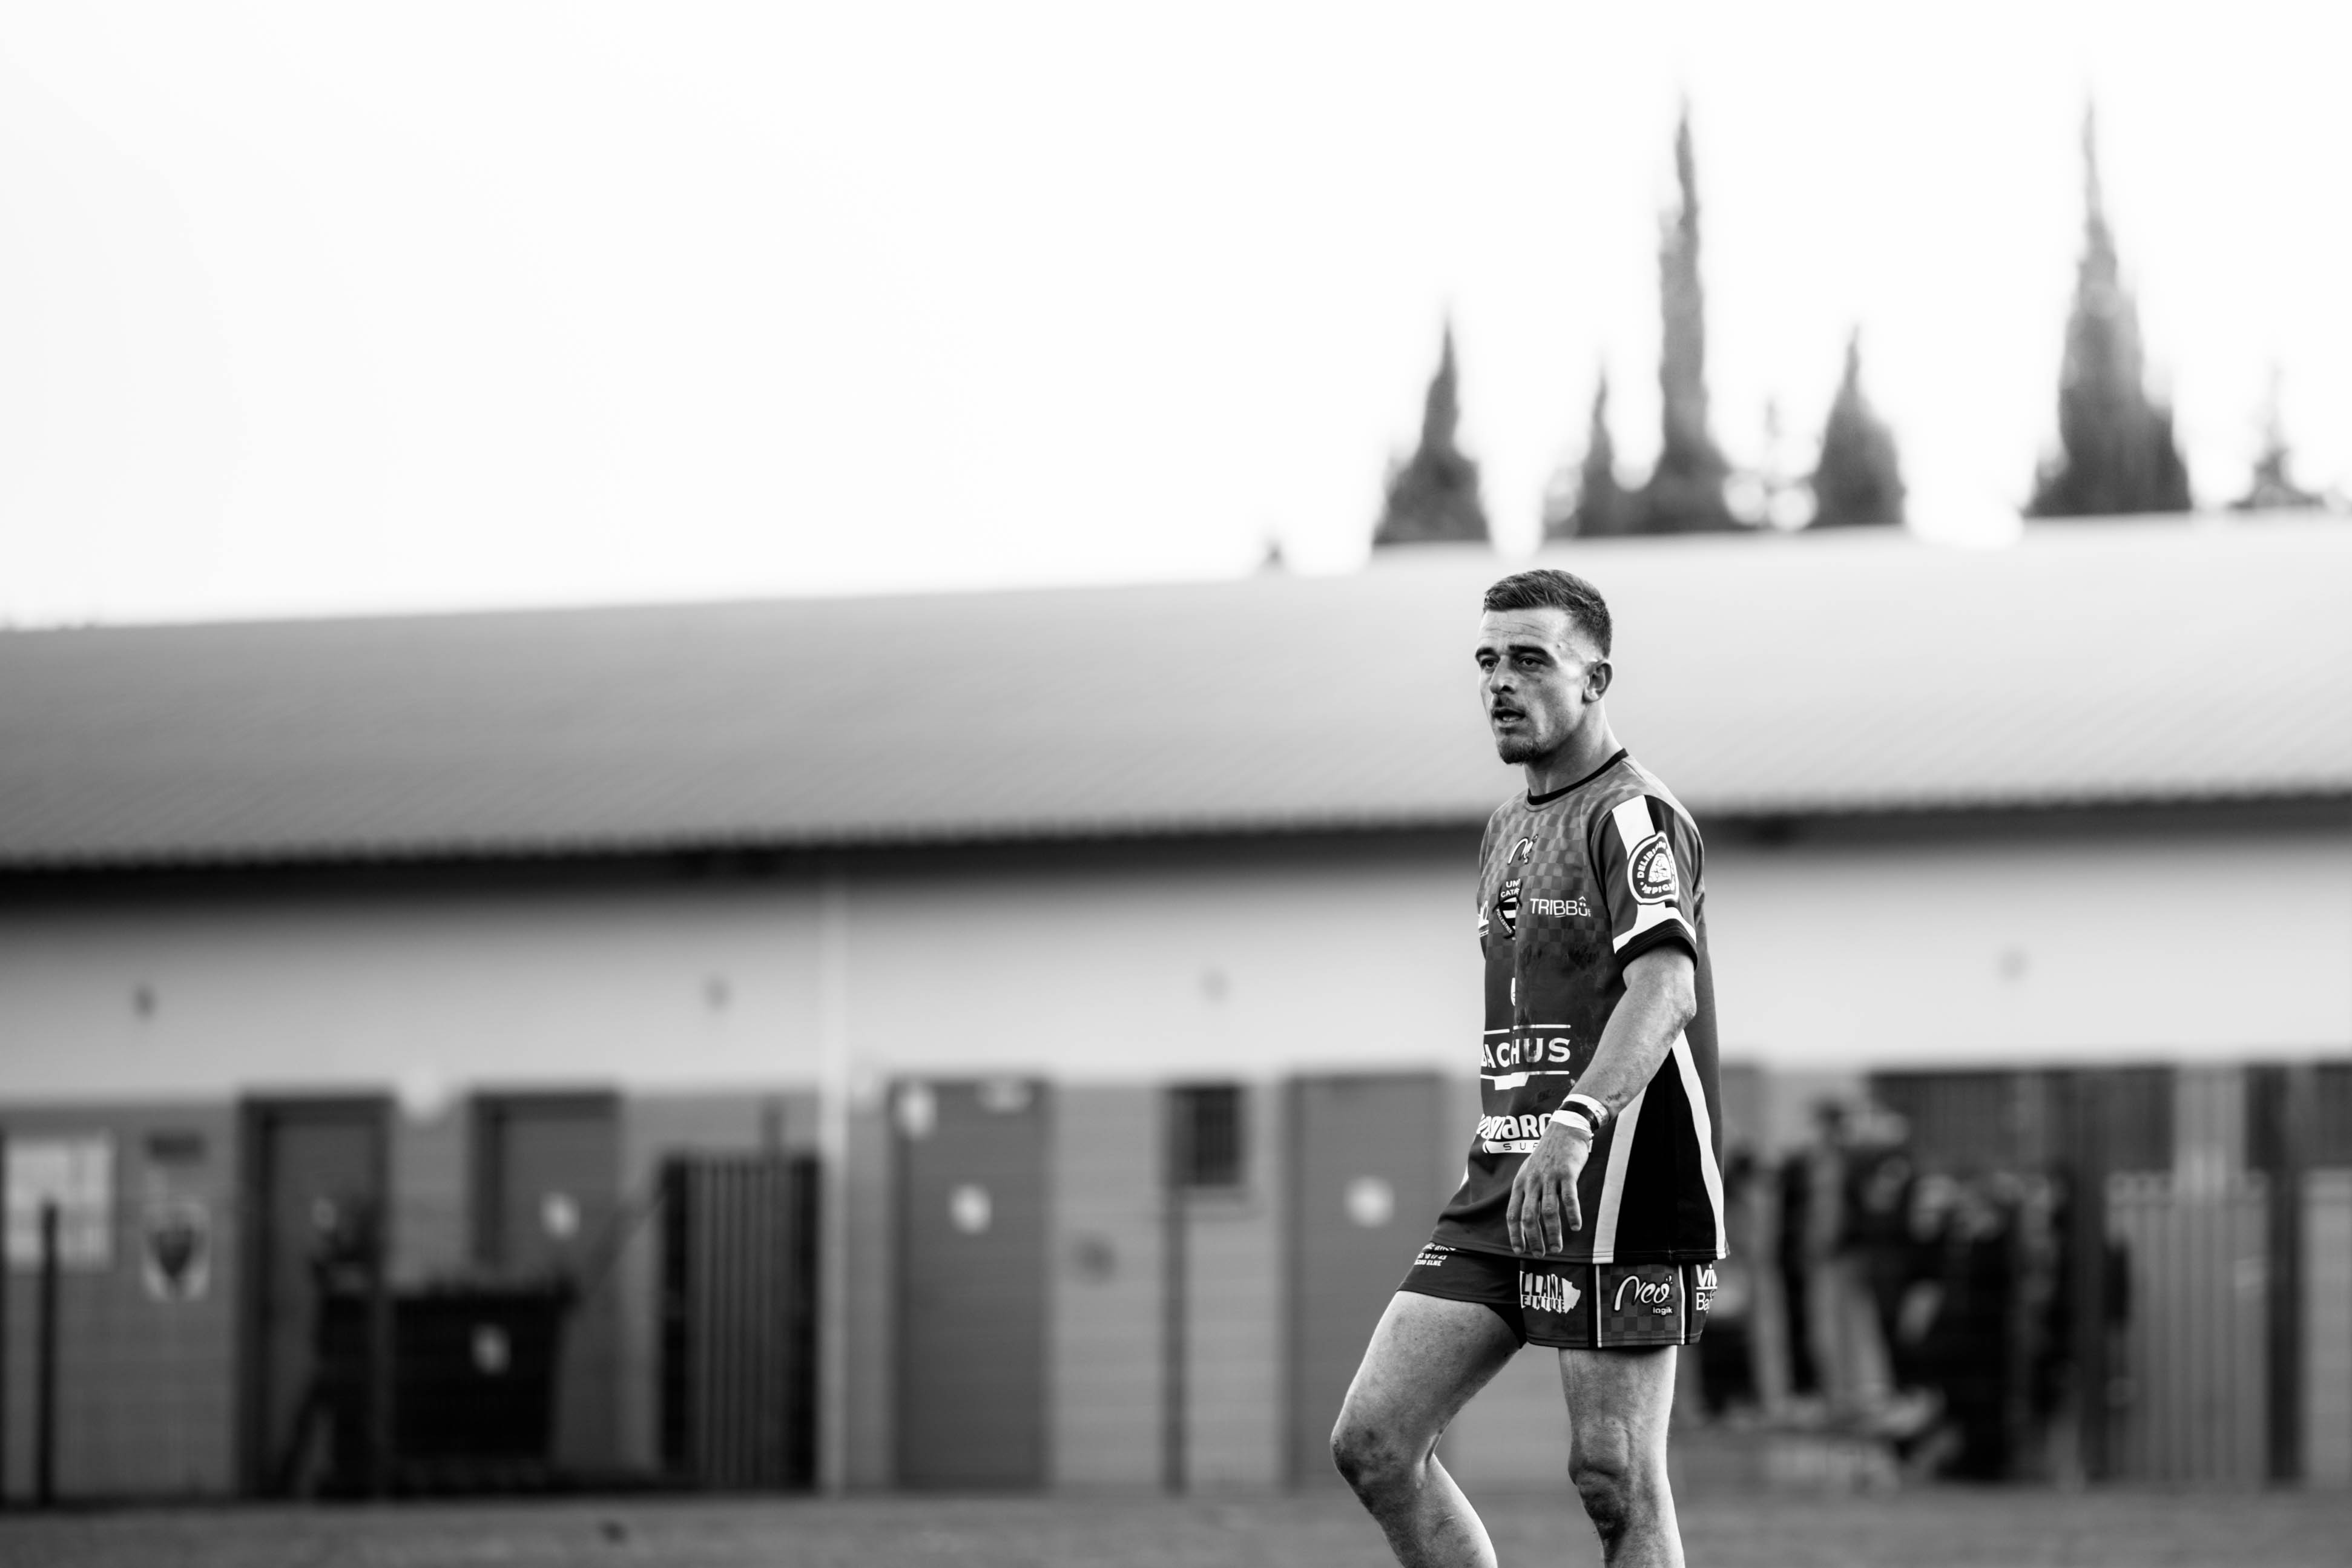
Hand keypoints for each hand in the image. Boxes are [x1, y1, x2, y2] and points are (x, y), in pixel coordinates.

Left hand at [1507, 1121, 1591, 1255]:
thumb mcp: (1530, 1171)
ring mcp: (1549, 1177)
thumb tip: (1525, 1218)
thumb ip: (1527, 1192)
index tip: (1519, 1251)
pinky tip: (1576, 1227)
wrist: (1564, 1128)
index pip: (1513, 1214)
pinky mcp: (1567, 1173)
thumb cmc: (1548, 1153)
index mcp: (1521, 1183)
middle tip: (1540, 1255)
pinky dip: (1572, 1214)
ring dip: (1553, 1233)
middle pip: (1529, 1217)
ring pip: (1549, 1211)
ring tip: (1557, 1248)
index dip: (1515, 1234)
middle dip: (1534, 1239)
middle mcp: (1532, 1182)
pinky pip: (1569, 1198)